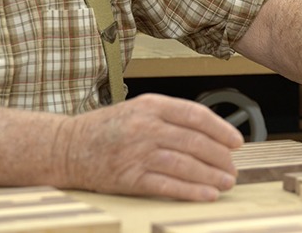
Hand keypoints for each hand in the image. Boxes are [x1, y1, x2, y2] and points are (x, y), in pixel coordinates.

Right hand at [54, 94, 243, 200]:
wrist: (64, 147)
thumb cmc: (106, 130)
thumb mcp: (138, 110)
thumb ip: (171, 117)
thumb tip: (212, 134)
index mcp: (150, 106)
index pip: (196, 115)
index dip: (221, 130)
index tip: (236, 142)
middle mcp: (144, 127)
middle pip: (195, 142)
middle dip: (221, 158)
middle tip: (233, 169)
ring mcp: (136, 153)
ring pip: (185, 165)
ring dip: (211, 176)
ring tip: (226, 183)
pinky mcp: (128, 178)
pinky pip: (168, 186)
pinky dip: (191, 191)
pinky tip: (207, 195)